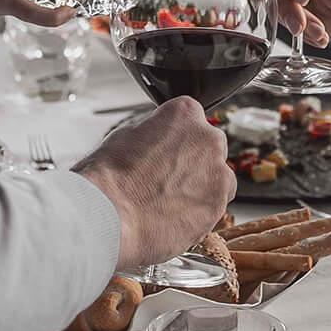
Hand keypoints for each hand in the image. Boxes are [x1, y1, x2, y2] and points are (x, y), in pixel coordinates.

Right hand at [73, 97, 236, 268]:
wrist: (112, 216)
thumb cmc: (111, 178)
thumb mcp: (124, 137)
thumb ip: (153, 134)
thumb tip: (158, 142)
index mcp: (184, 113)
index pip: (189, 115)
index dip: (175, 134)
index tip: (166, 148)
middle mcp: (208, 138)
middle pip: (208, 145)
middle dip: (192, 159)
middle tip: (166, 177)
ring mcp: (218, 171)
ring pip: (217, 176)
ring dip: (200, 184)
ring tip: (169, 200)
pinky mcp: (219, 203)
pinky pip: (216, 203)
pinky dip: (200, 209)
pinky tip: (175, 215)